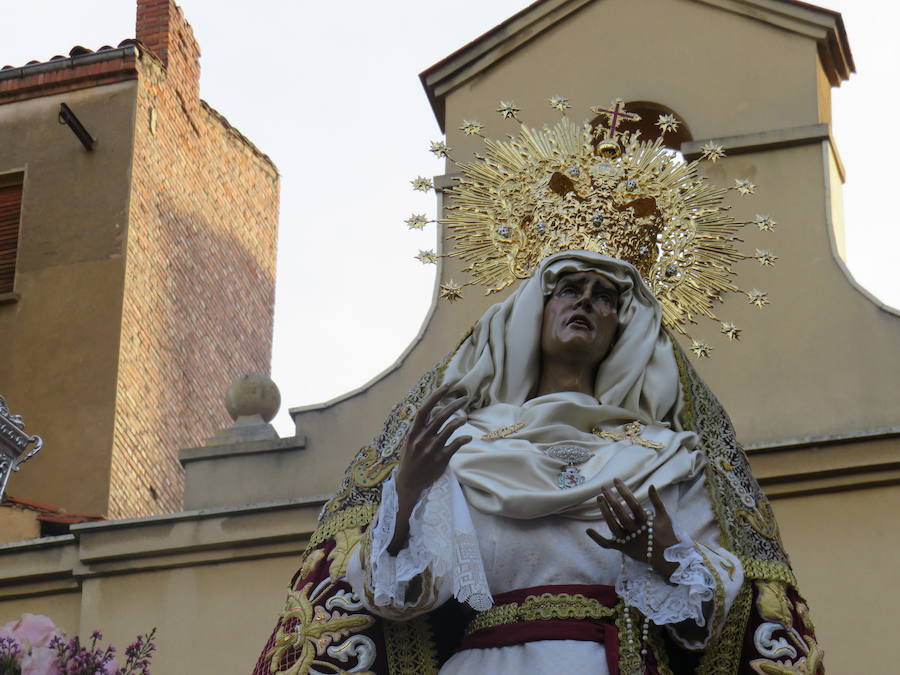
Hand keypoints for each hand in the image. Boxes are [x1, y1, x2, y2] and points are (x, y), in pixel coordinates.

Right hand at [395, 384, 471, 500]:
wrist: (408, 482)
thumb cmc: (410, 459)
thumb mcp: (409, 441)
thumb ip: (419, 427)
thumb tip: (429, 410)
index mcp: (413, 432)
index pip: (424, 409)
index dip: (436, 396)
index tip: (447, 386)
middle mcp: (422, 438)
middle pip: (440, 416)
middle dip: (454, 405)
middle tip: (464, 398)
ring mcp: (431, 449)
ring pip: (449, 429)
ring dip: (459, 421)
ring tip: (465, 418)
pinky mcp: (440, 459)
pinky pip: (455, 445)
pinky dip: (463, 439)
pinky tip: (468, 437)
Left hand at [586, 479, 678, 578]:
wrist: (668, 559)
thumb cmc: (666, 535)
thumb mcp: (664, 517)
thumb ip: (657, 501)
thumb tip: (651, 485)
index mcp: (647, 522)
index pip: (633, 503)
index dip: (624, 491)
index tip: (616, 480)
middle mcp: (636, 531)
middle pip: (620, 513)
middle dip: (611, 499)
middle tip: (603, 487)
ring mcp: (629, 541)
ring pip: (613, 526)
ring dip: (605, 512)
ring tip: (599, 499)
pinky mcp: (623, 549)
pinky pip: (608, 545)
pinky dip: (597, 539)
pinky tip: (588, 530)